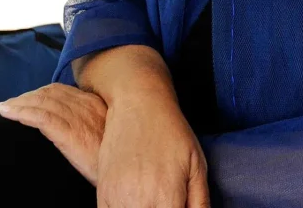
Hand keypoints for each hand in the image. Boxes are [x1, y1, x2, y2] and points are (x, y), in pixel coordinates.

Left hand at [0, 83, 107, 183]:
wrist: (126, 172)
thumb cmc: (115, 158)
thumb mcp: (107, 135)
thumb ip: (92, 124)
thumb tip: (76, 125)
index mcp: (94, 104)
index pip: (60, 91)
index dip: (39, 93)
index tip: (23, 100)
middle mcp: (85, 106)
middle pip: (48, 93)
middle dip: (25, 97)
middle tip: (7, 106)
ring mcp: (77, 118)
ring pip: (41, 102)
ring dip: (17, 103)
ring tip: (0, 109)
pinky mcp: (70, 133)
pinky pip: (40, 117)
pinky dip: (21, 113)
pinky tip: (6, 114)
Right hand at [97, 90, 209, 207]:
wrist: (137, 104)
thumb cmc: (171, 132)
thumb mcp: (197, 166)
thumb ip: (200, 202)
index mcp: (167, 198)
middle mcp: (139, 203)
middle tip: (168, 201)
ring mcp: (117, 199)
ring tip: (154, 200)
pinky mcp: (102, 194)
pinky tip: (136, 203)